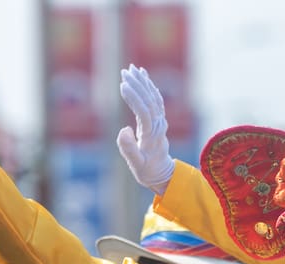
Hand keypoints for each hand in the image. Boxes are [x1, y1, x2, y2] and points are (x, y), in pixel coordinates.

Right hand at [116, 65, 175, 193]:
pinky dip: (149, 86)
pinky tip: (143, 75)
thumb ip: (128, 149)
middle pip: (149, 101)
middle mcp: (158, 126)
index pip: (144, 112)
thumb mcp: (136, 164)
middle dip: (137, 85)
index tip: (122, 85)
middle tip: (124, 71)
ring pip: (153, 98)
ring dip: (143, 82)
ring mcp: (160, 121)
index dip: (134, 98)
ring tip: (132, 68)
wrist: (161, 173)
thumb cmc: (146, 170)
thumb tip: (123, 130)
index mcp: (151, 136)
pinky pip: (156, 100)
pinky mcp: (159, 119)